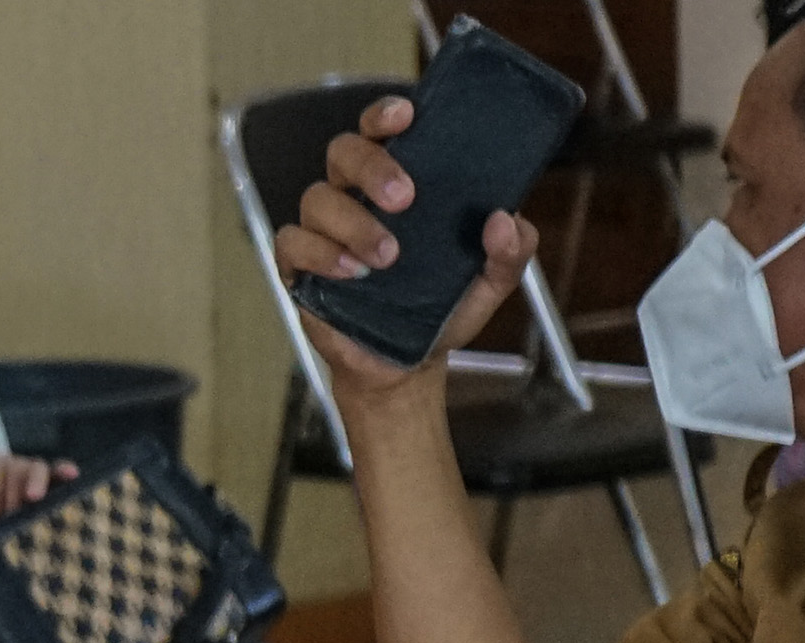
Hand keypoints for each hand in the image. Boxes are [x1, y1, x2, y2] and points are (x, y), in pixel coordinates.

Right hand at [272, 91, 537, 400]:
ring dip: (352, 222)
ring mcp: (324, 231)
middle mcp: (357, 197)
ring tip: (387, 257)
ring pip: (317, 198)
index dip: (385, 114)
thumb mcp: (491, 281)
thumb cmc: (440, 311)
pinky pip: (292, 244)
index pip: (382, 130)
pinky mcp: (300, 268)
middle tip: (405, 199)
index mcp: (400, 181)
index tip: (407, 116)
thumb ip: (512, 251)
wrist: (404, 366)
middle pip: (342, 152)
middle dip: (371, 166)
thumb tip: (503, 220)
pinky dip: (320, 254)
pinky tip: (352, 274)